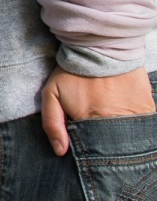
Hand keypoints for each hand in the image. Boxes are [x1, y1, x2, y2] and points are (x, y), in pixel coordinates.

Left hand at [39, 66, 155, 155]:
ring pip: (128, 140)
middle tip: (99, 135)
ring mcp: (134, 116)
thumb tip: (60, 152)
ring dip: (122, 139)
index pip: (89, 150)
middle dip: (105, 149)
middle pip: (110, 148)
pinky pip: (144, 128)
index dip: (87, 152)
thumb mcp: (52, 93)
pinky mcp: (148, 108)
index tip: (85, 148)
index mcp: (89, 122)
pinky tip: (126, 120)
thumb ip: (51, 123)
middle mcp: (113, 122)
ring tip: (111, 125)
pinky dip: (136, 129)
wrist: (101, 48)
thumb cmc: (73, 72)